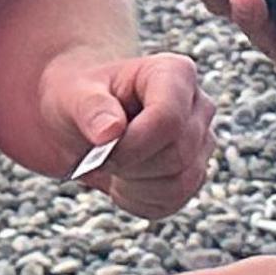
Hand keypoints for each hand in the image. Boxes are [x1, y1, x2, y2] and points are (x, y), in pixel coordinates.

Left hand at [41, 50, 214, 218]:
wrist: (86, 118)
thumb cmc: (81, 98)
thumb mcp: (73, 95)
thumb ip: (90, 108)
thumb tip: (110, 132)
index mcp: (174, 73)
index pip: (168, 120)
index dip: (132, 144)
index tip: (100, 147)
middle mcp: (198, 106)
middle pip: (176, 156)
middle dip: (129, 165)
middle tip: (99, 157)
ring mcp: (202, 141)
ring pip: (180, 183)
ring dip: (133, 185)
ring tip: (111, 164)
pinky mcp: (195, 172)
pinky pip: (174, 201)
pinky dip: (139, 199)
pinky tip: (122, 180)